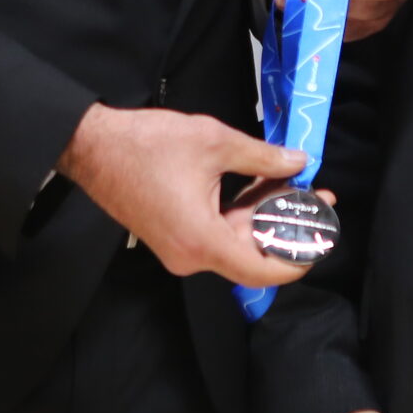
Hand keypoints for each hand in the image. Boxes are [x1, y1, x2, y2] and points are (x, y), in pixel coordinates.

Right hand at [57, 104, 313, 287]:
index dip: (296, 260)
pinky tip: (259, 183)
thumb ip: (262, 156)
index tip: (320, 240)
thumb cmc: (148, 144)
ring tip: (291, 181)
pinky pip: (216, 233)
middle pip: (251, 253)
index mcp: (202, 240)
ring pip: (235, 241)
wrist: (92, 146)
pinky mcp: (172, 237)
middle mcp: (190, 255)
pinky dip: (239, 213)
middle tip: (316, 194)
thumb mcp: (214, 142)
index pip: (260, 270)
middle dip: (286, 225)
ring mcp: (179, 249)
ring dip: (262, 215)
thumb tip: (298, 161)